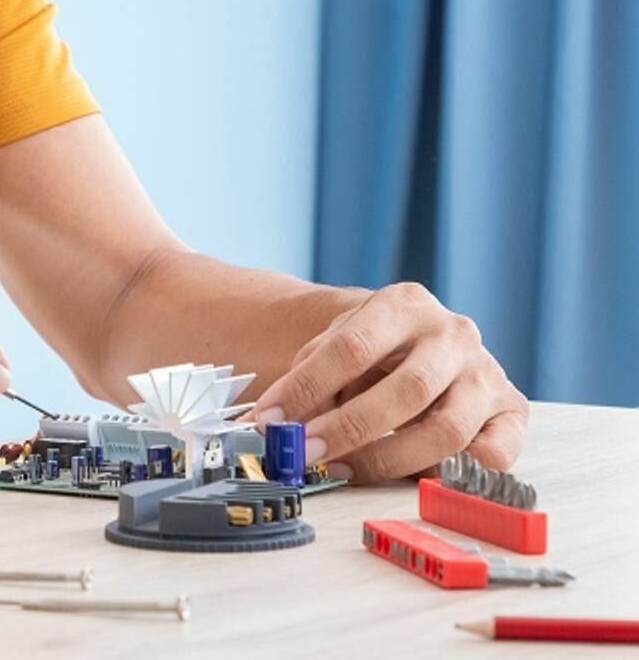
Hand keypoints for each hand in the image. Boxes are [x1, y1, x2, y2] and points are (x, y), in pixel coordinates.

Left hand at [253, 283, 527, 482]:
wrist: (423, 342)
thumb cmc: (372, 350)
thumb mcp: (336, 346)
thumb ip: (309, 381)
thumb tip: (270, 426)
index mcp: (403, 303)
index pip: (352, 346)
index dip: (308, 387)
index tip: (271, 420)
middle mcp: (452, 332)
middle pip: (406, 390)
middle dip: (349, 429)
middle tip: (305, 454)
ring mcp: (486, 372)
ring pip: (447, 430)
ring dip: (389, 459)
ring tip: (344, 470)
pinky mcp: (511, 411)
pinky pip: (495, 455)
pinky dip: (459, 474)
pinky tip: (418, 477)